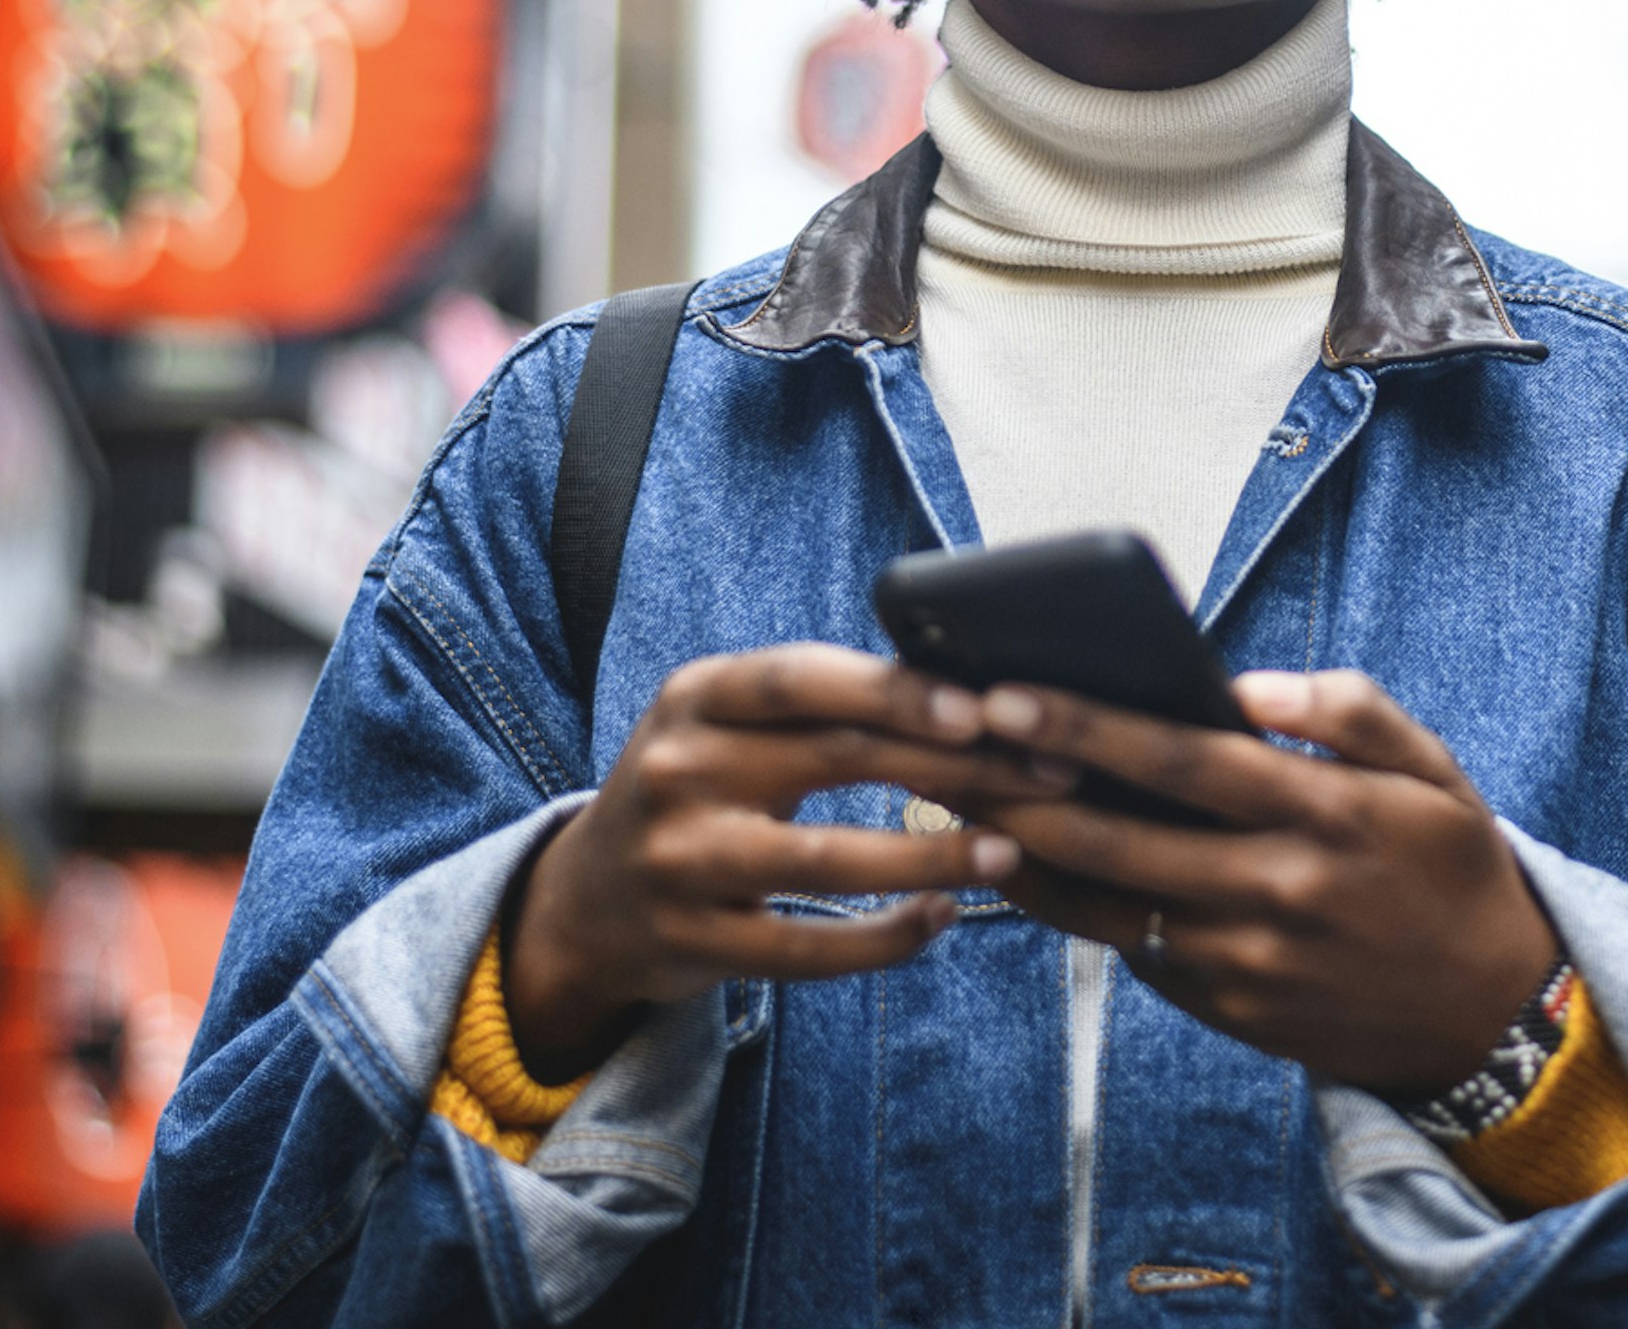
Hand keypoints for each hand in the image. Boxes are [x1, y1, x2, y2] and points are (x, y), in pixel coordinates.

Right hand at [504, 645, 1071, 1077]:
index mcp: (695, 696)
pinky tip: (942, 918)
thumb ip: (817, 704)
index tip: (985, 708)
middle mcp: (678, 770)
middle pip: (834, 757)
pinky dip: (885, 938)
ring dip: (929, 856)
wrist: (587, 902)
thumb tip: (968, 689)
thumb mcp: (727, 725)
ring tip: (1008, 850)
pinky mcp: (693, 943)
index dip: (897, 690)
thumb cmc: (698, 791)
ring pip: (825, 860)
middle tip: (1040, 773)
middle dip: (951, 766)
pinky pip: (807, 948)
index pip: (803, 679)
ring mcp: (681, 862)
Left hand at [965, 669, 1558, 1097]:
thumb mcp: (1434, 773)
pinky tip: (1027, 862)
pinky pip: (1132, 950)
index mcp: (1326, 815)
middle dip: (1023, 787)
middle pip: (1119, 836)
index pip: (1182, 761)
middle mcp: (1277, 891)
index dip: (1086, 727)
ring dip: (1025, 853)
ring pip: (1105, 904)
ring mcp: (1246, 962)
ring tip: (962, 801)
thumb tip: (1250, 686)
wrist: (1491, 1018)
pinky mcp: (1228, 1009)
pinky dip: (1075, 907)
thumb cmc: (1453, 872)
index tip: (1008, 694)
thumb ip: (1349, 713)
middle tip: (946, 744)